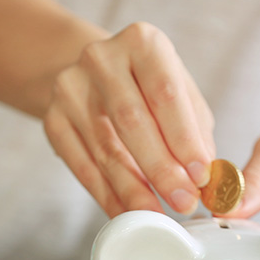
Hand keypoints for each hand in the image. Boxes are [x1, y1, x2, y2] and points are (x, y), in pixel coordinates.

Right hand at [43, 22, 214, 216]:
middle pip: (131, 122)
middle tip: (183, 202)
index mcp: (142, 43)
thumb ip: (196, 132)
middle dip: (161, 169)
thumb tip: (207, 181)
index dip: (184, 140)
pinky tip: (126, 214)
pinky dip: (107, 196)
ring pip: (105, 150)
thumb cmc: (148, 87)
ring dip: (134, 190)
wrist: (95, 75)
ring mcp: (71, 89)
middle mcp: (102, 59)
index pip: (165, 94)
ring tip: (157, 216)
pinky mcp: (53, 120)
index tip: (201, 177)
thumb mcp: (180, 94)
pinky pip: (82, 167)